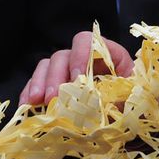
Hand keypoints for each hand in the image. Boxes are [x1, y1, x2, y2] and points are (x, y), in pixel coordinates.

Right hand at [18, 29, 133, 105]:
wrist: (128, 117)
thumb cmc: (131, 103)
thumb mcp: (131, 98)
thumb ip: (120, 96)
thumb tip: (102, 101)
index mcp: (107, 55)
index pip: (89, 41)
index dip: (80, 56)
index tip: (76, 78)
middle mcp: (83, 58)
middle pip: (63, 55)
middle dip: (56, 76)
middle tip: (52, 97)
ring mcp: (66, 70)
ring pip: (47, 66)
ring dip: (39, 83)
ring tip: (36, 101)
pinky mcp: (53, 85)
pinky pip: (36, 83)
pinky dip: (29, 92)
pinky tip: (27, 105)